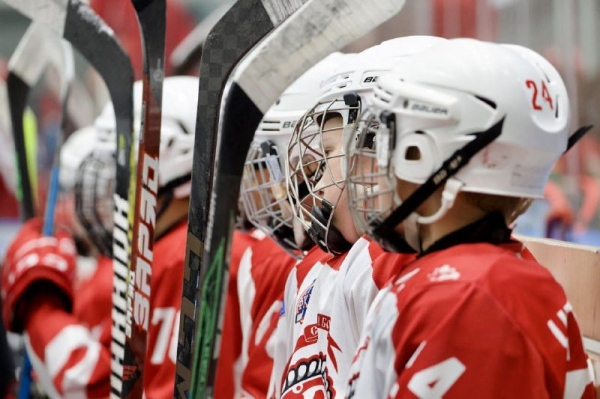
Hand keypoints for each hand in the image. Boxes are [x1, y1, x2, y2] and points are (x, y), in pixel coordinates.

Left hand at [1, 218, 76, 332]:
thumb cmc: (54, 272)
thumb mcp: (67, 252)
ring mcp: (7, 266)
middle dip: (38, 244)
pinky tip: (39, 280)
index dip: (44, 225)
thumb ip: (64, 238)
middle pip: (25, 241)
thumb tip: (61, 233)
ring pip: (22, 257)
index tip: (52, 228)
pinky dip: (27, 272)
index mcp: (25, 238)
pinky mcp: (5, 281)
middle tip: (53, 250)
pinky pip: (19, 271)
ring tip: (47, 269)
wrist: (39, 301)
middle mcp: (12, 249)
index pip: (33, 224)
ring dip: (32, 259)